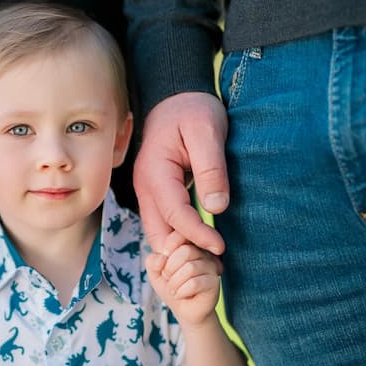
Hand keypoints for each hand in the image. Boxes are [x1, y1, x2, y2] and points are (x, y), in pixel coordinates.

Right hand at [133, 92, 227, 255]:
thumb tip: (217, 207)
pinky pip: (163, 224)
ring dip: (180, 250)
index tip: (221, 248)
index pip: (175, 215)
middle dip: (183, 254)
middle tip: (213, 267)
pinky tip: (201, 246)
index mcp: (155, 173)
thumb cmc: (193, 110)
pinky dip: (179, 239)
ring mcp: (148, 192)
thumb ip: (211, 169)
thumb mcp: (207, 132)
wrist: (176, 98)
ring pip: (158, 233)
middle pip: (158, 234)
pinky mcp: (156, 194)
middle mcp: (145, 187)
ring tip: (209, 262)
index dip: (198, 235)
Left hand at [146, 231, 221, 327]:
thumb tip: (162, 258)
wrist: (184, 310)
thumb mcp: (155, 273)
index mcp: (189, 245)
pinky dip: (182, 291)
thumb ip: (152, 262)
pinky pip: (195, 283)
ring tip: (174, 289)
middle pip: (185, 251)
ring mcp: (211, 267)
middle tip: (169, 280)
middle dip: (170, 269)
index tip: (163, 263)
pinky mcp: (214, 282)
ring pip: (190, 268)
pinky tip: (181, 295)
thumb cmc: (172, 287)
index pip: (180, 235)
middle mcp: (203, 253)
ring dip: (175, 283)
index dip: (167, 248)